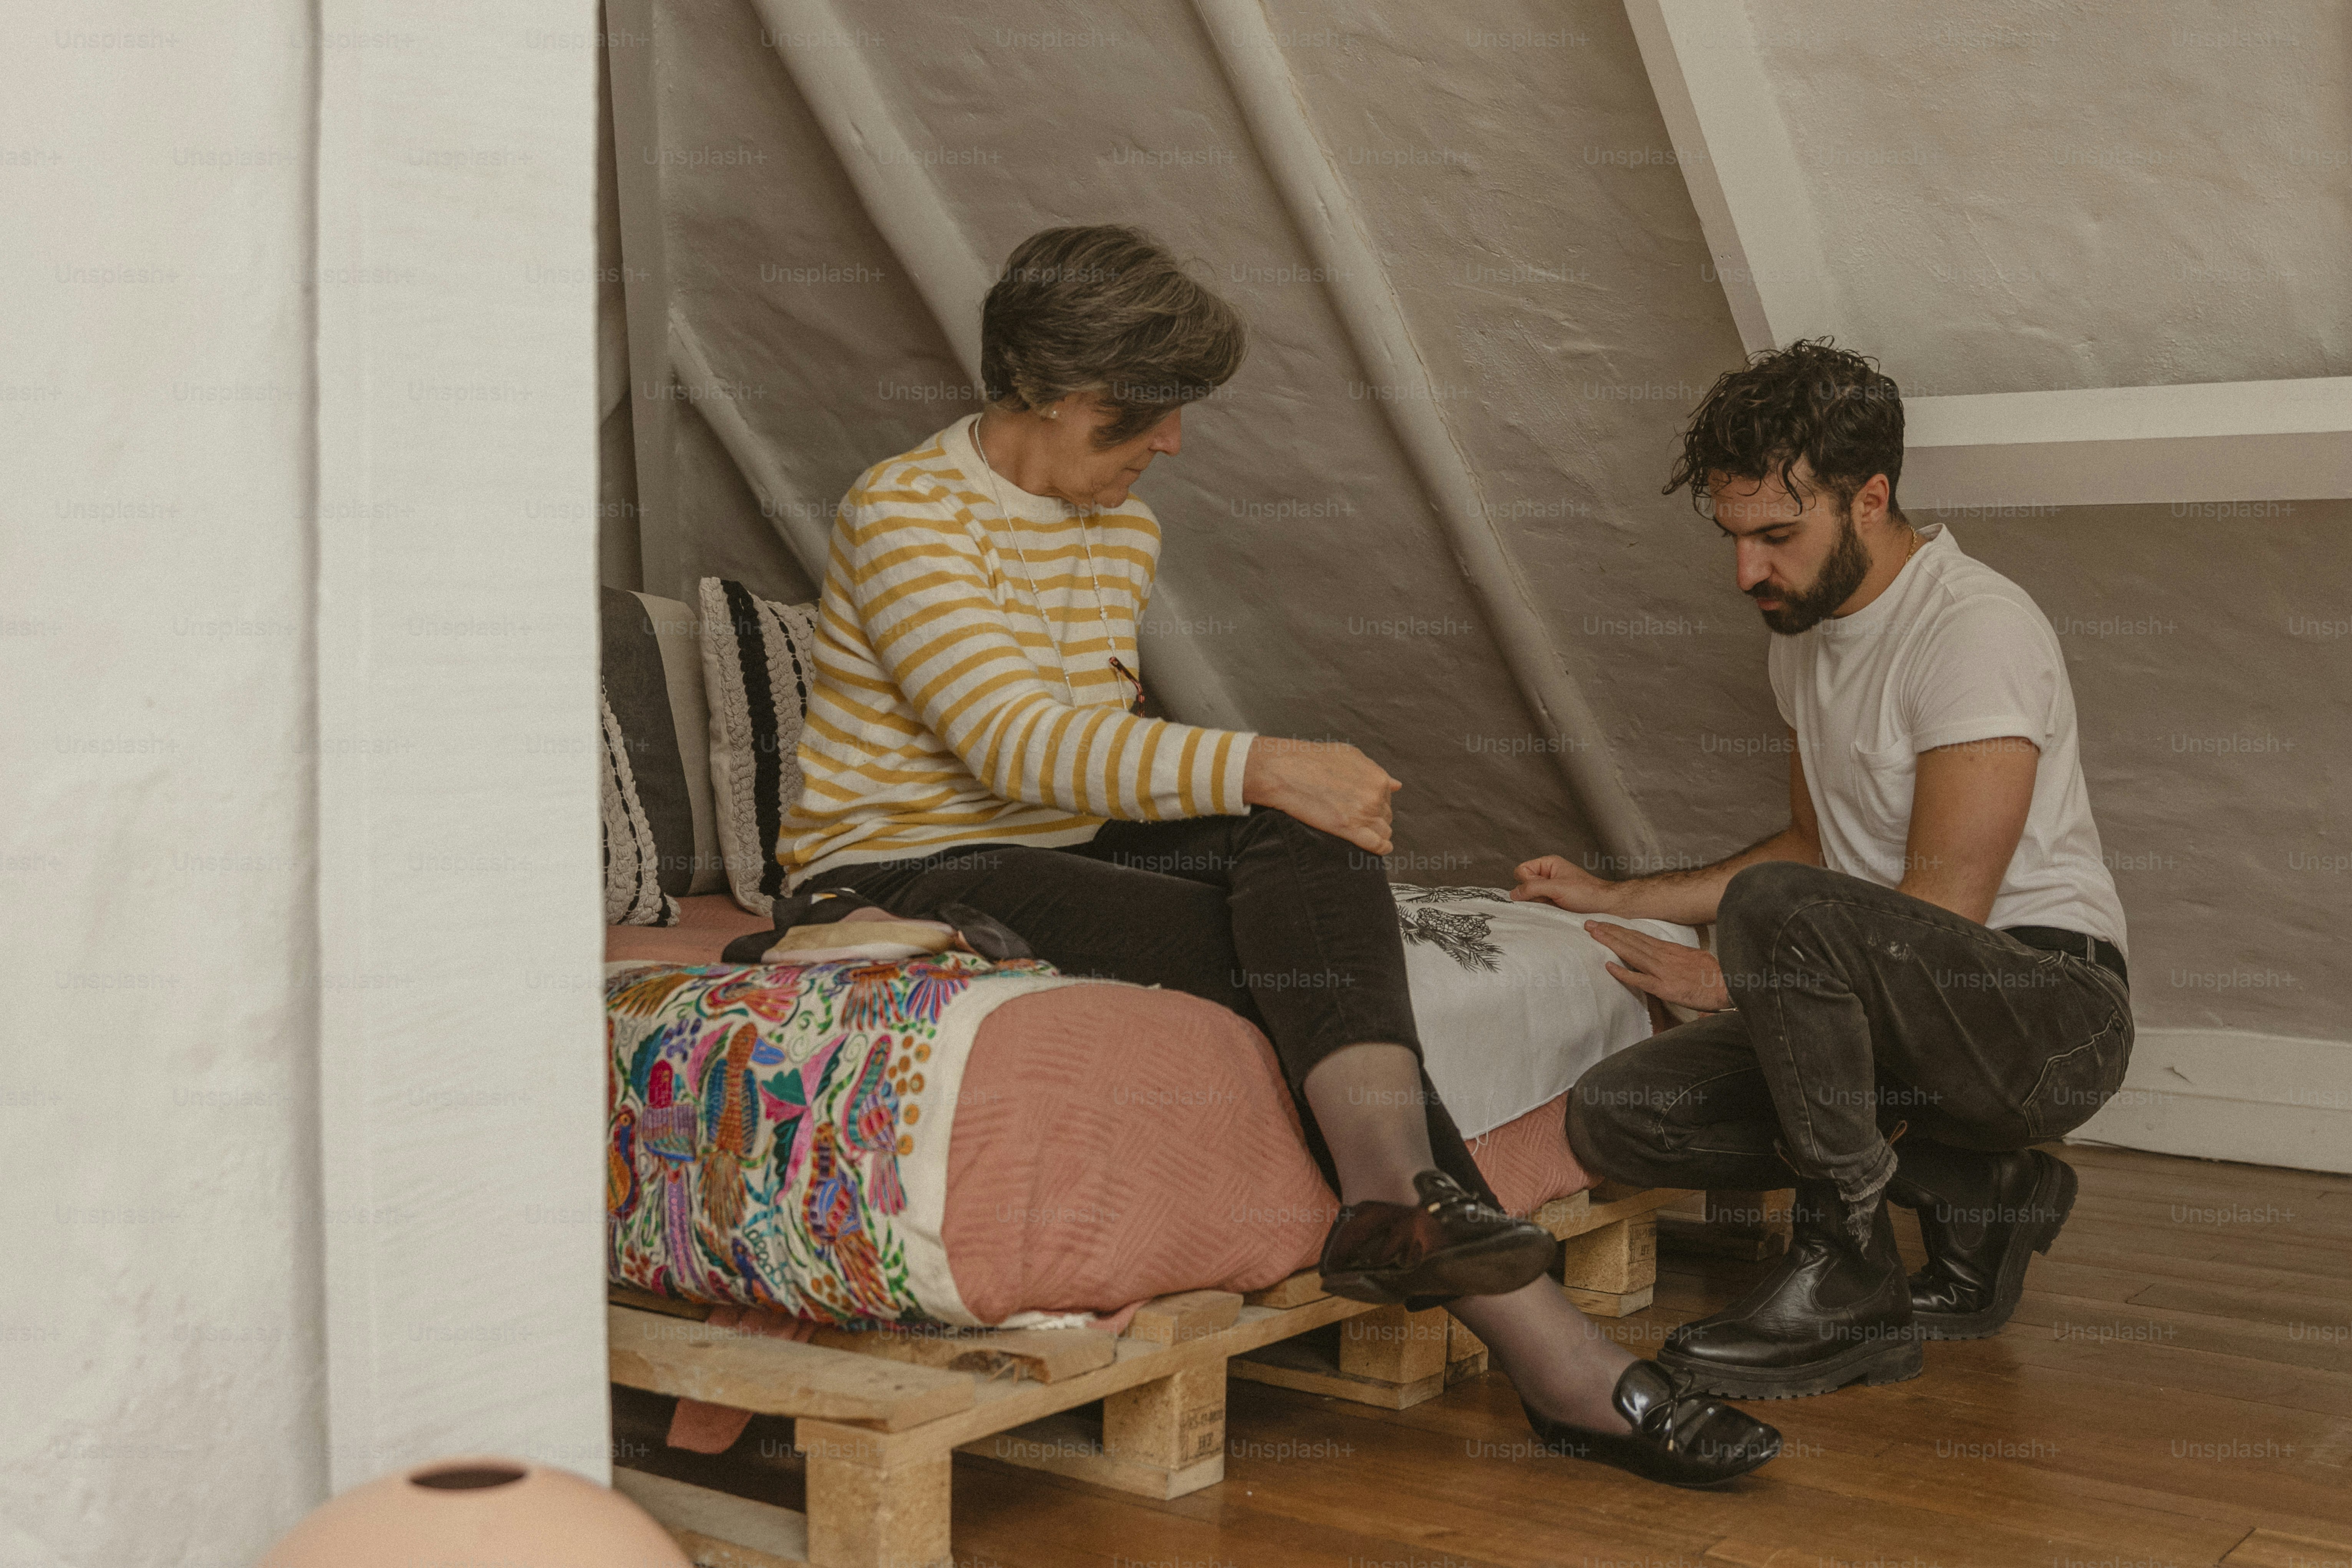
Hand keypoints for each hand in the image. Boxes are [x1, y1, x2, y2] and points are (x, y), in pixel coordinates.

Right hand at [1241, 737, 1400, 854]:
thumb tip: (1396, 785)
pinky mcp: (1349, 830)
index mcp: (1377, 778)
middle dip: (1374, 817)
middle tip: (1356, 815)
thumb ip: (1374, 771)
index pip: (1387, 797)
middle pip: (1386, 815)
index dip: (1376, 802)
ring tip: (1361, 830)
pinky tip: (1379, 848)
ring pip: (1383, 831)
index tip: (1363, 803)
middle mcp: (1375, 797)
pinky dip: (1380, 848)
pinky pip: (1376, 845)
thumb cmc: (1313, 759)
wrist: (1285, 771)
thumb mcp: (1350, 756)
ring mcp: (1363, 815)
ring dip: (1376, 832)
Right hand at [1510, 854, 1622, 913]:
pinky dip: (1543, 910)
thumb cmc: (1587, 892)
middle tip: (1549, 898)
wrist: (1605, 906)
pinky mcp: (1553, 901)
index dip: (1526, 882)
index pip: (1521, 870)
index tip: (1540, 889)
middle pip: (1524, 884)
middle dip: (1532, 894)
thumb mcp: (1557, 888)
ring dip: (1539, 903)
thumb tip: (1513, 893)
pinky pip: (1539, 905)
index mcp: (1548, 864)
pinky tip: (1554, 911)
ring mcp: (1550, 889)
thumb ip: (1533, 888)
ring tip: (1554, 905)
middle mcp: (1547, 875)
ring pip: (1531, 896)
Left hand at [1582, 920, 1729, 1012]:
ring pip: (1632, 953)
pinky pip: (1640, 979)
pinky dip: (1624, 972)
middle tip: (1589, 923)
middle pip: (1632, 940)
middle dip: (1609, 931)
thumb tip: (1670, 956)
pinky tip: (1609, 966)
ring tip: (1593, 934)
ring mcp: (1664, 971)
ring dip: (1611, 942)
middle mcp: (1665, 956)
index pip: (1641, 937)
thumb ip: (1679, 957)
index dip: (1621, 930)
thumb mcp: (1697, 959)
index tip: (1605, 923)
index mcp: (1672, 950)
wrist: (1730, 986)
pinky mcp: (1665, 987)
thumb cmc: (1717, 976)